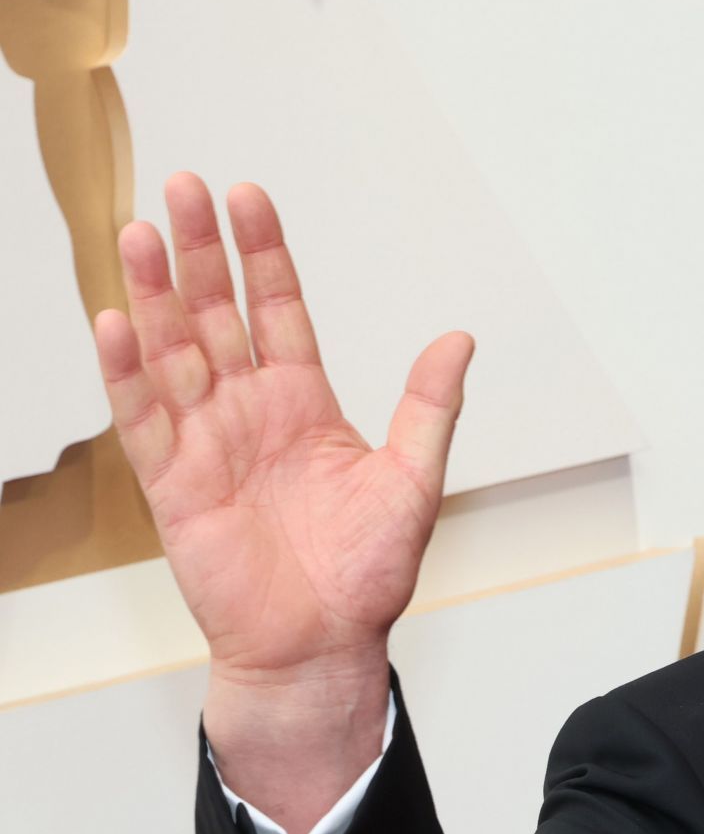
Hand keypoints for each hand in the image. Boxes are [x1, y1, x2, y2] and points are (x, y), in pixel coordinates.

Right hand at [91, 172, 472, 683]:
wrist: (322, 646)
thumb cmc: (367, 575)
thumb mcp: (413, 481)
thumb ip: (428, 408)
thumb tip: (459, 340)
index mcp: (304, 403)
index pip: (277, 310)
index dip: (261, 254)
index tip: (248, 196)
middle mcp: (250, 412)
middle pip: (216, 315)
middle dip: (199, 252)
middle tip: (182, 187)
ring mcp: (207, 443)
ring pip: (172, 353)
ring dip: (153, 295)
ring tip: (137, 233)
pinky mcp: (172, 485)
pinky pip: (142, 419)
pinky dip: (126, 372)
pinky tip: (115, 320)